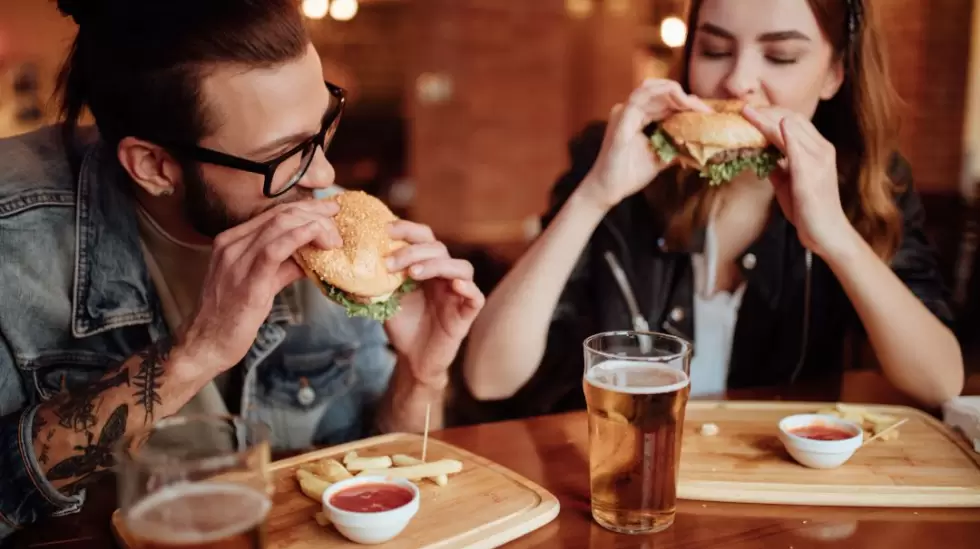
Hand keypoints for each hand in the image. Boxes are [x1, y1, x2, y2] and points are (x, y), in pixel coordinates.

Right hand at [179, 200, 341, 373]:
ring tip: (334, 237)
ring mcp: (236, 260)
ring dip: (314, 226)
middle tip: (337, 218)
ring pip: (280, 225)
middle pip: (280, 214)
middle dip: (314, 212)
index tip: (328, 210)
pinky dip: (300, 237)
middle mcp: (232, 244)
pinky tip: (318, 238)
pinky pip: (275, 250)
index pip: (273, 213)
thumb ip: (285, 266)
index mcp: (232, 241)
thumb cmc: (233, 316)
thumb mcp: (261, 282)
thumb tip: (313, 256)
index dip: (305, 207)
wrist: (207, 343)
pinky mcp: (247, 281)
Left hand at [383, 221, 484, 386]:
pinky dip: (467, 287)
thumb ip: (374, 282)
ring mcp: (457, 293)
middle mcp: (444, 275)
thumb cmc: (403, 325)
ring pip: (461, 267)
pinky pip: (475, 296)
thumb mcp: (384, 299)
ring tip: (414, 274)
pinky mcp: (467, 313)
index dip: (408, 230)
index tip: (386, 230)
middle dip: (413, 251)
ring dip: (437, 265)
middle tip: (390, 263)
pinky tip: (453, 286)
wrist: (413, 358)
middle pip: (439, 249)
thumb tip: (347, 270)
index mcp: (426, 266)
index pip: (423, 238)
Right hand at [581, 79, 710, 209]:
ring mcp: (623, 113)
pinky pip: (640, 97)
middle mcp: (629, 110)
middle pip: (659, 92)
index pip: (664, 101)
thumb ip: (675, 146)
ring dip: (676, 93)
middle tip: (705, 110)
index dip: (686, 103)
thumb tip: (699, 143)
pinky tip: (680, 101)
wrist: (608, 189)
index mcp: (637, 117)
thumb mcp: (660, 158)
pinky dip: (661, 95)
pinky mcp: (621, 119)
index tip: (706, 114)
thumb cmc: (629, 174)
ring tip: (694, 105)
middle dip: (684, 97)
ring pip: (651, 89)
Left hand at [742, 105, 857, 257]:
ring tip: (746, 112)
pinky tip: (769, 125)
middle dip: (766, 112)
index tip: (750, 110)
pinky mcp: (810, 172)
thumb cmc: (807, 209)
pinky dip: (781, 133)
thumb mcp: (787, 182)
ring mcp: (818, 159)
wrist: (826, 232)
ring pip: (790, 128)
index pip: (794, 121)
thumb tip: (759, 154)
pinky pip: (795, 147)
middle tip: (743, 109)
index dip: (771, 114)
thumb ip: (777, 165)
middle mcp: (821, 149)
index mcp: (817, 150)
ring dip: (766, 118)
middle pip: (792, 119)